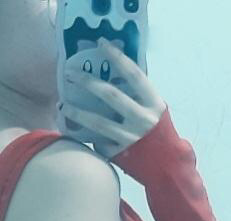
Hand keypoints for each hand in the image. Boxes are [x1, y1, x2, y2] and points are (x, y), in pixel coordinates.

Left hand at [59, 38, 166, 159]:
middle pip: (110, 95)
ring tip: (63, 105)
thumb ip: (139, 95)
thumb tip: (116, 72)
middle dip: (87, 82)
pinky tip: (74, 130)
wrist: (167, 167)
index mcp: (153, 104)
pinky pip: (98, 142)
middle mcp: (142, 119)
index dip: (117, 57)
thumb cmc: (159, 134)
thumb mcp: (156, 110)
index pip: (134, 74)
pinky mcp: (120, 154)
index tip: (101, 43)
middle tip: (70, 73)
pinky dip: (87, 136)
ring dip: (77, 112)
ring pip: (97, 122)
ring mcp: (130, 138)